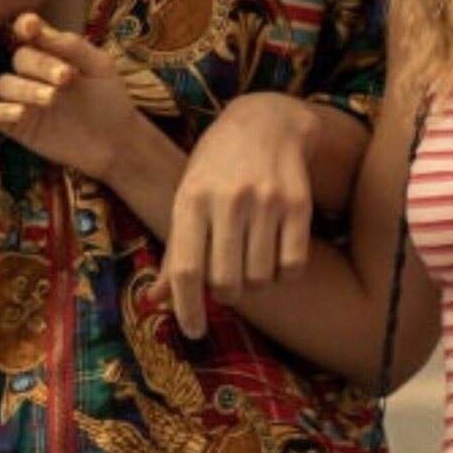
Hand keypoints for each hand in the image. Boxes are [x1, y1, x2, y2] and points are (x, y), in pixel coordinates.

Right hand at [0, 13, 145, 179]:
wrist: (116, 142)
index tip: (31, 27)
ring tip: (51, 98)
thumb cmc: (109, 100)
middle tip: (65, 77)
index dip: (24, 26)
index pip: (28, 32)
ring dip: (25, 88)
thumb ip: (73, 47)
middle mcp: (33, 74)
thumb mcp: (99, 67)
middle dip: (40, 64)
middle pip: (20, 58)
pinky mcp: (17, 126)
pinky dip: (1, 110)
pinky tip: (21, 113)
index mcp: (52, 53)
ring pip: (4, 84)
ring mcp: (23, 99)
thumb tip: (43, 31)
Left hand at [160, 93, 319, 338]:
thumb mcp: (187, 197)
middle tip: (227, 280)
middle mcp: (228, 199)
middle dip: (225, 293)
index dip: (186, 309)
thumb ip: (175, 250)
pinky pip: (292, 266)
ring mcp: (266, 200)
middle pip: (225, 281)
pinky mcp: (299, 203)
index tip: (193, 332)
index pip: (186, 268)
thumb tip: (154, 302)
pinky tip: (275, 255)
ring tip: (250, 260)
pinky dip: (283, 274)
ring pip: (260, 278)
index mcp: (191, 198)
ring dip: (254, 283)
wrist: (265, 120)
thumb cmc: (216, 167)